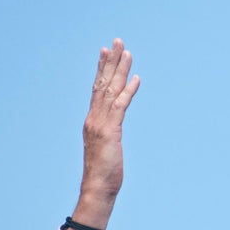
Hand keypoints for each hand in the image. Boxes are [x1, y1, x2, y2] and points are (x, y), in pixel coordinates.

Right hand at [67, 39, 139, 229]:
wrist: (98, 188)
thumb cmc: (104, 173)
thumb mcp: (107, 148)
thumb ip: (109, 135)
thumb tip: (114, 131)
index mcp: (93, 121)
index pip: (97, 89)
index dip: (102, 69)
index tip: (106, 51)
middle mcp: (94, 118)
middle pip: (102, 83)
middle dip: (110, 61)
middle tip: (117, 41)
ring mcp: (100, 124)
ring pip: (110, 90)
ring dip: (119, 70)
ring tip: (126, 52)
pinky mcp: (110, 132)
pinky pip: (120, 107)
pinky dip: (128, 91)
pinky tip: (136, 79)